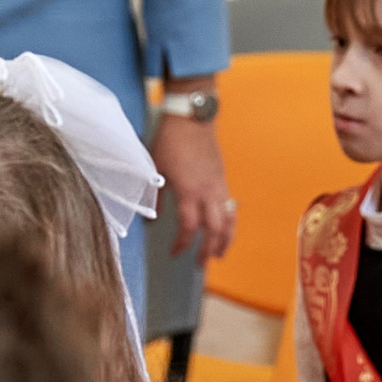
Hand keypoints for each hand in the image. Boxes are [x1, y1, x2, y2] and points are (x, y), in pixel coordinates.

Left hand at [150, 108, 232, 259]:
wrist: (191, 117)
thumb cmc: (170, 140)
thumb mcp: (154, 168)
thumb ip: (154, 196)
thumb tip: (150, 219)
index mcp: (189, 191)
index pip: (189, 227)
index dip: (182, 244)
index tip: (173, 254)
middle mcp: (208, 191)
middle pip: (216, 229)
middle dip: (210, 249)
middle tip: (202, 264)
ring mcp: (219, 184)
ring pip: (229, 219)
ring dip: (226, 239)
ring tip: (221, 253)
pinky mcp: (222, 178)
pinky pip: (230, 207)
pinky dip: (228, 222)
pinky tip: (222, 228)